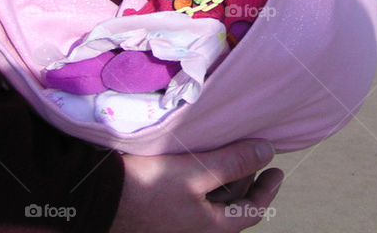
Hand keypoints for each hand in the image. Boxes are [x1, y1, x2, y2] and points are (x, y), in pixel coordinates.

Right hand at [109, 140, 282, 232]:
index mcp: (213, 229)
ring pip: (213, 201)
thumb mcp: (196, 173)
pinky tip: (199, 161)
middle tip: (252, 154)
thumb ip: (234, 163)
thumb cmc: (149, 188)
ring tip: (228, 153)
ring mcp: (180, 222)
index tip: (277, 168)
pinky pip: (194, 197)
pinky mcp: (164, 211)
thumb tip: (267, 152)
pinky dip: (204, 180)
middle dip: (246, 180)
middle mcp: (198, 230)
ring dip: (224, 179)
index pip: (253, 211)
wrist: (99, 199)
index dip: (268, 188)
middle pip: (234, 205)